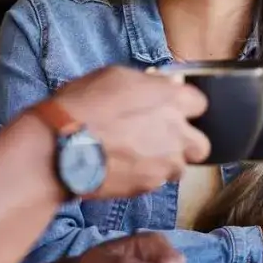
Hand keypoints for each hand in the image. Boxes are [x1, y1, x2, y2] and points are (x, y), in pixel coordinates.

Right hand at [53, 66, 209, 198]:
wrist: (60, 147)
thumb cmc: (82, 105)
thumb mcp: (114, 76)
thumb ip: (149, 82)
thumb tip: (170, 84)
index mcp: (171, 100)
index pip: (200, 104)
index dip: (185, 107)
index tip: (171, 108)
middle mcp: (176, 132)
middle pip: (201, 144)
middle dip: (187, 143)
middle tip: (163, 139)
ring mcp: (165, 162)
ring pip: (180, 168)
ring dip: (166, 163)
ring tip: (139, 157)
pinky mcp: (150, 185)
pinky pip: (157, 182)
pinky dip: (146, 177)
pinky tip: (124, 169)